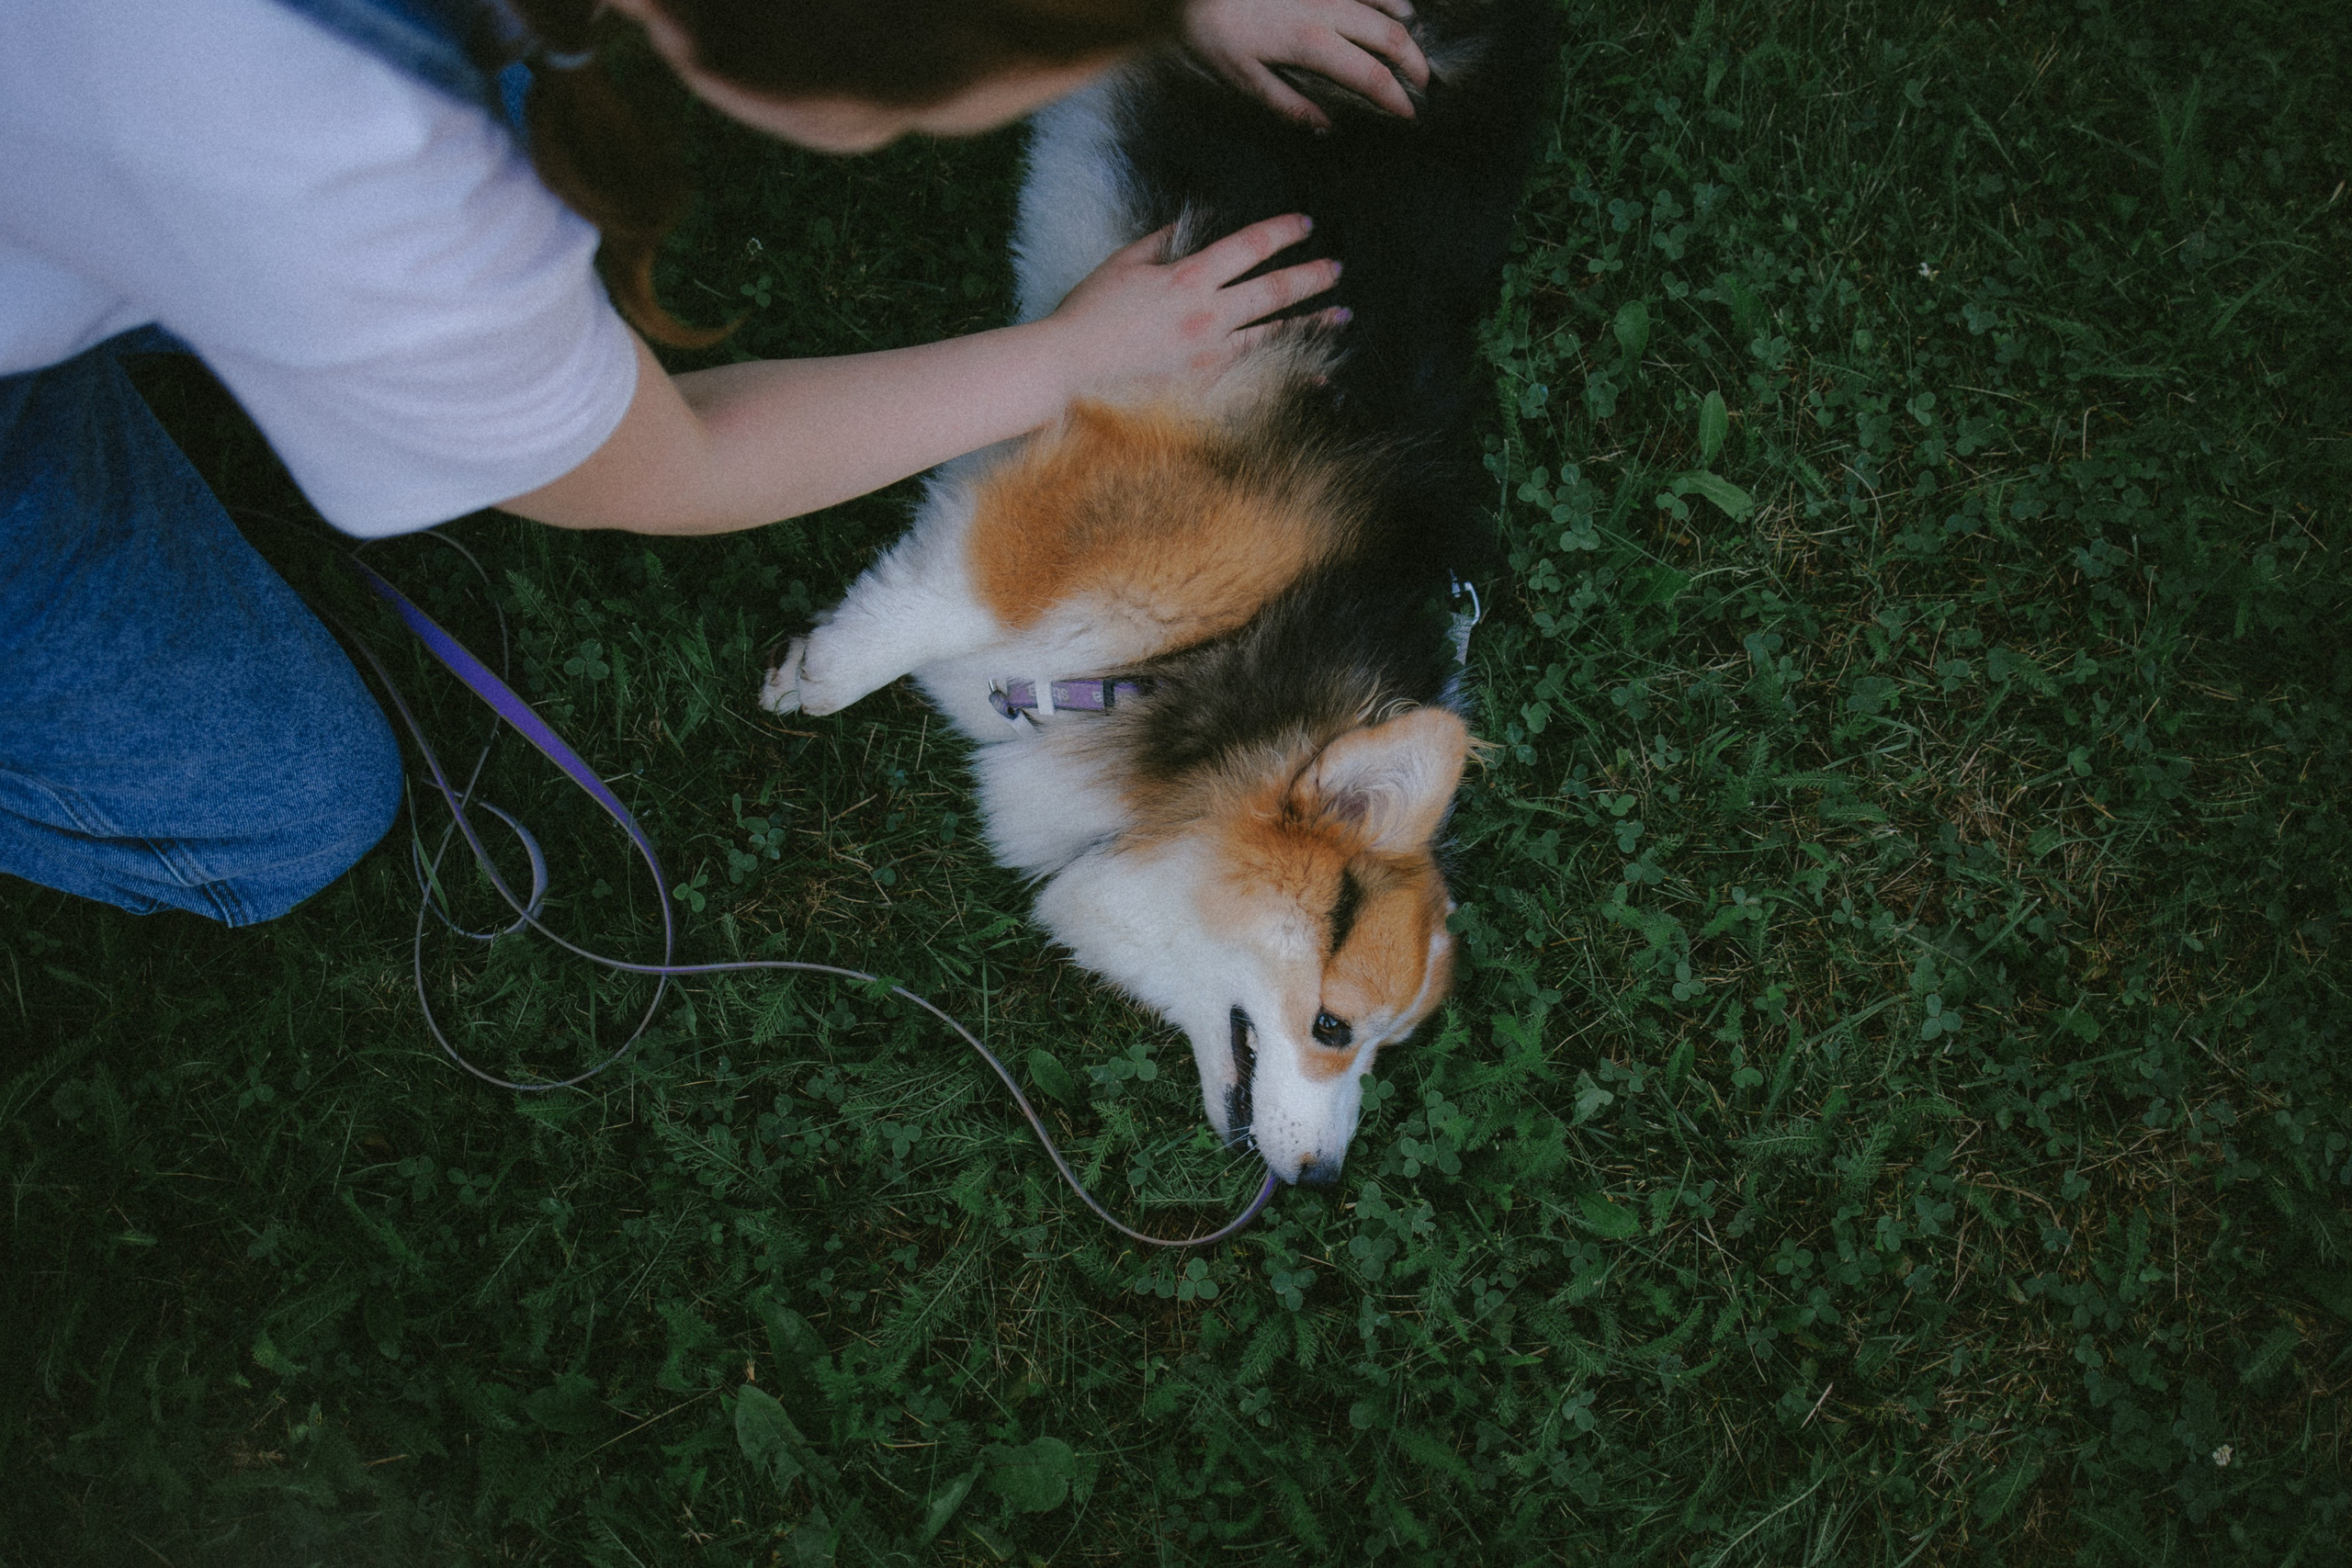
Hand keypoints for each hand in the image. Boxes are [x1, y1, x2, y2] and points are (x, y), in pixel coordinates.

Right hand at [1041, 212, 1342, 400]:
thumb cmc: (1087, 316)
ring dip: (1312, 322)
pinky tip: (1319, 375)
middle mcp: (1208, 316)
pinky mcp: (1206, 389)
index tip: (1306, 223)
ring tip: (1341, 314)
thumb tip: (1189, 224)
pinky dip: (1294, 376)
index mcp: (1187, 278)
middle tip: (1337, 268)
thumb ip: (1160, 242)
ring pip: (1274, 334)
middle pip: (1274, 290)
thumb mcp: (1122, 265)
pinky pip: (1260, 379)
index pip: (1249, 246)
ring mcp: (1210, 357)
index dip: (1282, 231)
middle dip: (1311, 276)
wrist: (1067, 373)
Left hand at [1184, 0, 1430, 127]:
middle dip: (1414, 63)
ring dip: (1405, 28)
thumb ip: (1289, 105)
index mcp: (1311, 43)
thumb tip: (1327, 127)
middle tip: (1423, 84)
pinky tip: (1397, 6)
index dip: (1395, 98)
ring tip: (1413, 49)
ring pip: (1385, 1)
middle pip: (1390, 36)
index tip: (1408, 114)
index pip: (1370, 75)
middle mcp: (1328, 8)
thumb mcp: (1244, 79)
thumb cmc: (1212, 30)